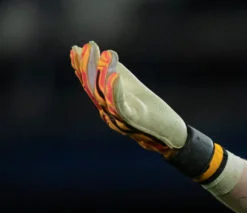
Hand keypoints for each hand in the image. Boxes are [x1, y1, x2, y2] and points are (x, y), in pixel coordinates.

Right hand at [70, 41, 186, 155]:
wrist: (171, 132)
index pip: (88, 83)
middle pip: (91, 88)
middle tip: (88, 46)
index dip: (80, 66)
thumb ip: (118, 72)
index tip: (75, 48)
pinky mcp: (132, 121)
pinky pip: (119, 106)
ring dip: (101, 73)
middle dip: (88, 66)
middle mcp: (107, 111)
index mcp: (105, 103)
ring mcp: (118, 118)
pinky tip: (115, 75)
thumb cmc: (151, 109)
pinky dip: (114, 90)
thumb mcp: (132, 87)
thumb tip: (105, 53)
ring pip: (102, 95)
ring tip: (105, 54)